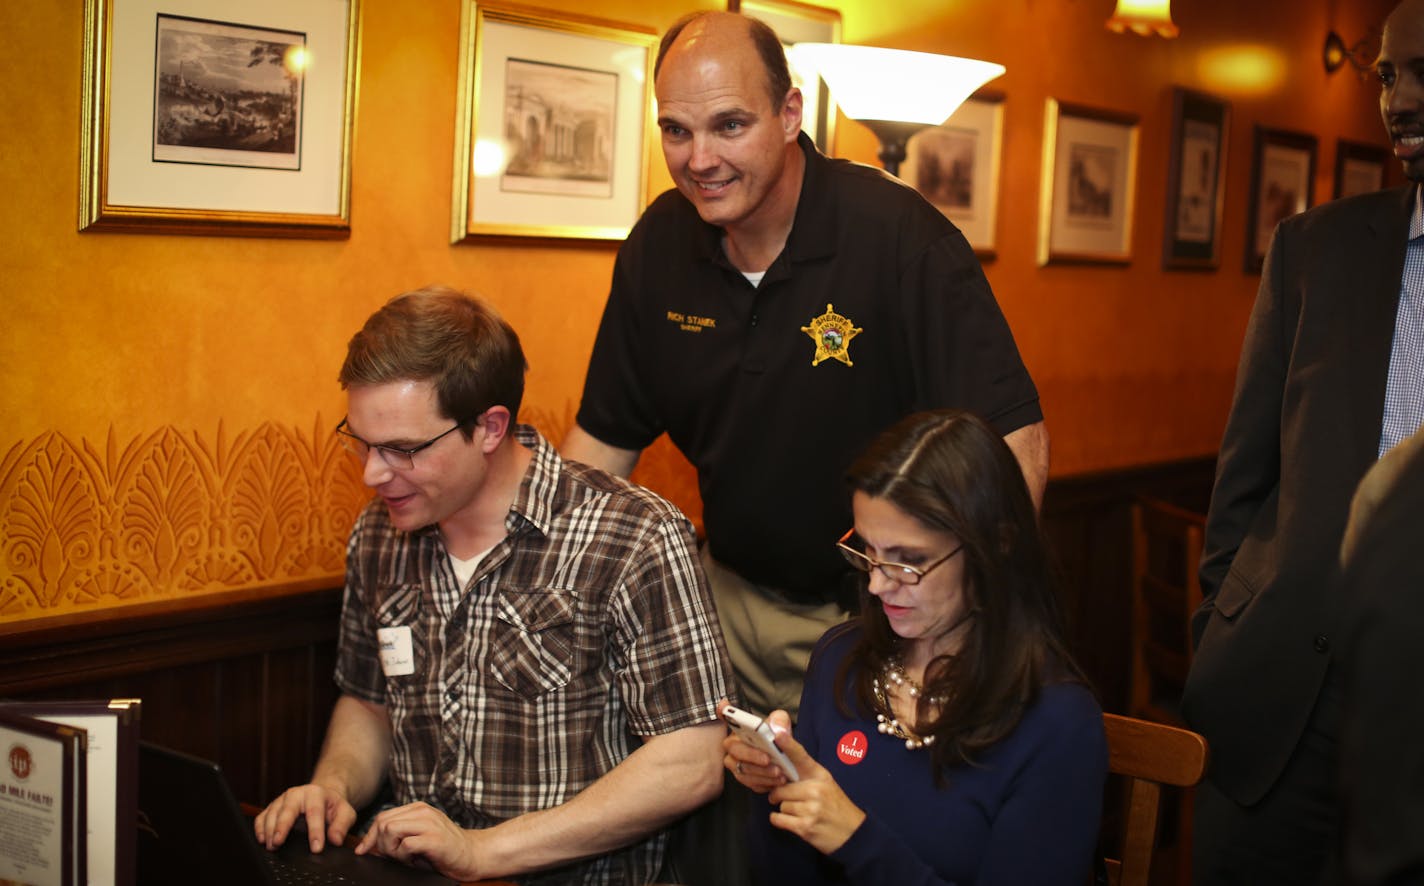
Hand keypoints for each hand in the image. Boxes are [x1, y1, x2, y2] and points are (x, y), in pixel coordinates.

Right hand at [253, 783, 356, 852]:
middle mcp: (296, 794)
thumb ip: (342, 825)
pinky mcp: (272, 807)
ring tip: (271, 846)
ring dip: (269, 830)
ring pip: (272, 813)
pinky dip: (260, 828)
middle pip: (287, 810)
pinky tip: (262, 839)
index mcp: (316, 793)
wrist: (321, 796)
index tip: (316, 848)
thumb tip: (336, 839)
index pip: (315, 812)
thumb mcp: (345, 812)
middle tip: (278, 842)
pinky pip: (262, 816)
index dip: (315, 831)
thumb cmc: (332, 806)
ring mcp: (282, 800)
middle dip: (282, 827)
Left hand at [354, 801, 481, 880]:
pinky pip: (405, 845)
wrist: (474, 854)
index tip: (364, 850)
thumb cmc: (446, 849)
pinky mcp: (434, 839)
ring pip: (390, 830)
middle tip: (394, 856)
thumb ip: (398, 835)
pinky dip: (404, 857)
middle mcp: (423, 812)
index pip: (383, 817)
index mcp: (418, 809)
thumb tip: (368, 845)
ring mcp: (429, 824)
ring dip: (392, 850)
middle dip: (380, 844)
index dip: (370, 836)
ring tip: (406, 857)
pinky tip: (415, 860)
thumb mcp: (419, 836)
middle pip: (383, 823)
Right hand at [717, 699, 792, 793]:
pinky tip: (778, 780)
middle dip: (751, 755)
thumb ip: (781, 723)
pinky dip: (765, 782)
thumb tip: (776, 729)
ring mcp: (737, 763)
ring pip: (742, 770)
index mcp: (743, 728)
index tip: (723, 706)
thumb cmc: (784, 744)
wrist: (794, 768)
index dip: (723, 712)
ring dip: (762, 772)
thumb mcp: (785, 727)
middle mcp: (735, 745)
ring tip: (779, 772)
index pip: (728, 717)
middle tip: (768, 758)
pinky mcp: (745, 779)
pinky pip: (750, 783)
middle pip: (733, 749)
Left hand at [766, 729, 865, 855]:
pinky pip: (778, 819)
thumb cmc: (836, 806)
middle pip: (781, 788)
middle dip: (781, 795)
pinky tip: (792, 821)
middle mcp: (816, 790)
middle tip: (791, 799)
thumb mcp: (826, 784)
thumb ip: (806, 775)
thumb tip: (780, 767)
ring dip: (785, 810)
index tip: (778, 734)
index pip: (801, 757)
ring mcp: (811, 809)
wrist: (853, 833)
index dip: (788, 744)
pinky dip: (780, 820)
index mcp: (820, 775)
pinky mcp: (805, 827)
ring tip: (801, 812)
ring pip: (780, 805)